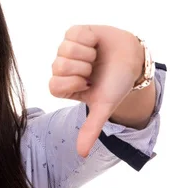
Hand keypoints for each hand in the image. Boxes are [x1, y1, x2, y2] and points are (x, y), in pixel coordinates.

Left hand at [49, 25, 143, 156]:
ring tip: (96, 57)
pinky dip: (89, 39)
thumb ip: (91, 128)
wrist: (132, 60)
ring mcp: (66, 50)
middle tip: (94, 70)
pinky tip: (96, 43)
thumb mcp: (104, 106)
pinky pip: (73, 34)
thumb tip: (81, 154)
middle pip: (59, 66)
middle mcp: (61, 68)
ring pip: (65, 50)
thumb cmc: (116, 84)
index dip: (74, 83)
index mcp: (63, 86)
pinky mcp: (74, 33)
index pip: (54, 85)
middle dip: (83, 68)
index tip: (88, 84)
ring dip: (88, 54)